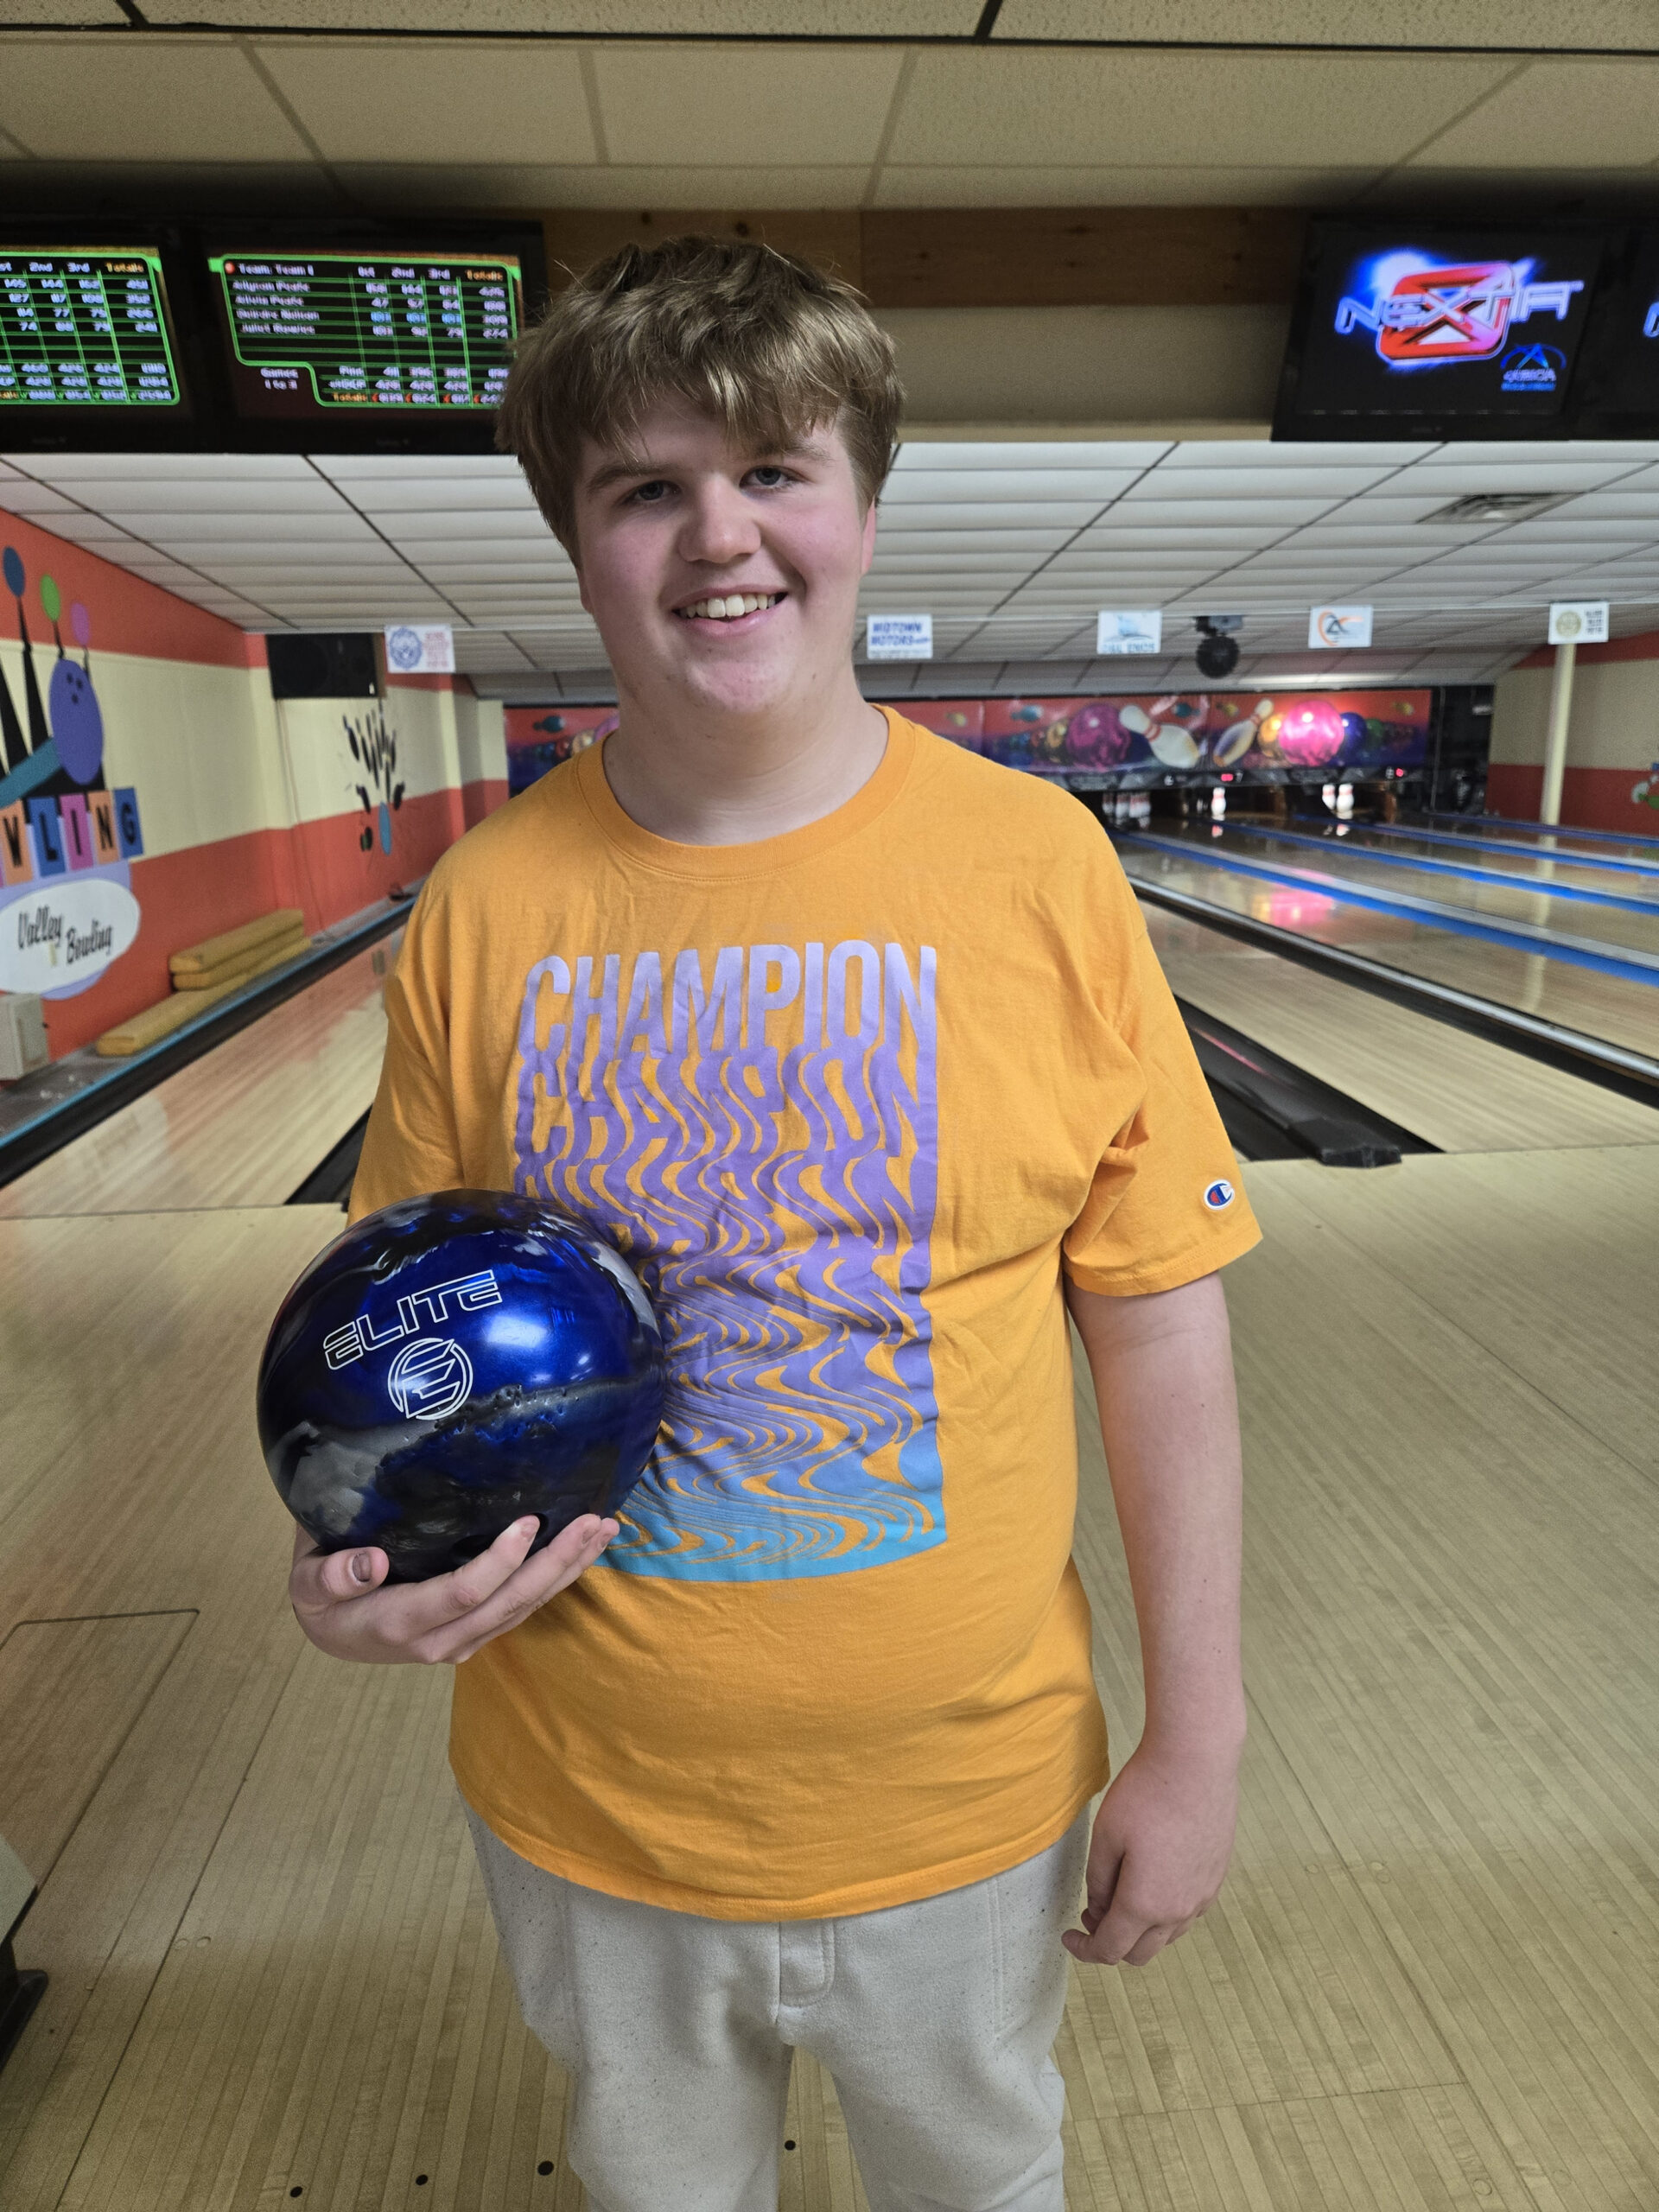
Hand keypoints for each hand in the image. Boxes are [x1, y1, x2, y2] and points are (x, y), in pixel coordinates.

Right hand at [288, 1513, 617, 1665]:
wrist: (329, 1634)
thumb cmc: (320, 1596)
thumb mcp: (308, 1582)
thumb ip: (332, 1575)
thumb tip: (371, 1561)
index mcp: (402, 1621)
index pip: (465, 1592)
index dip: (501, 1560)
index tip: (529, 1520)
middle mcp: (442, 1639)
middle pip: (512, 1603)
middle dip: (558, 1562)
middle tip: (595, 1520)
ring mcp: (464, 1642)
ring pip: (526, 1608)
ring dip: (569, 1568)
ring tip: (605, 1529)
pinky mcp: (476, 1634)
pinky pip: (523, 1609)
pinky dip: (557, 1579)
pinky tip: (582, 1551)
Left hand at [1063, 1736, 1239, 1966]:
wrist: (1196, 1761)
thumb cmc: (1146, 1794)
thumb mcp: (1105, 1836)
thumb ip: (1097, 1881)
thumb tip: (1098, 1909)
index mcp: (1145, 1905)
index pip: (1110, 1950)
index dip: (1084, 1950)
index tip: (1068, 1936)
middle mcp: (1179, 1911)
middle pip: (1140, 1953)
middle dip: (1111, 1941)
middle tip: (1092, 1912)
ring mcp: (1203, 1896)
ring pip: (1166, 1936)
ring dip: (1140, 1928)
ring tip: (1120, 1893)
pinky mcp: (1216, 1878)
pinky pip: (1187, 1914)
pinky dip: (1164, 1913)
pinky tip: (1152, 1881)